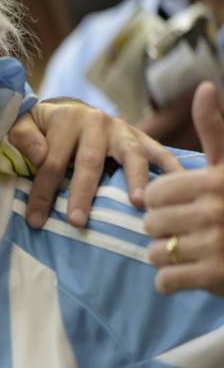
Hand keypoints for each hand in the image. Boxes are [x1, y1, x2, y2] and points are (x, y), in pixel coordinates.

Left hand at [10, 99, 181, 227]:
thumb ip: (24, 137)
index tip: (36, 220)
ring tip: (137, 204)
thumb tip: (38, 155)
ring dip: (135, 180)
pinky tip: (179, 185)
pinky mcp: (141, 137)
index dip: (42, 192)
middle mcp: (97, 122)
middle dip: (82, 193)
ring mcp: (123, 130)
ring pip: (130, 155)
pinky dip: (171, 168)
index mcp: (66, 120)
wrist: (70, 111)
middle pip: (89, 162)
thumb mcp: (24, 125)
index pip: (51, 162)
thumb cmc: (43, 128)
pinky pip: (160, 152)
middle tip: (78, 221)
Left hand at [144, 82, 223, 293]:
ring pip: (155, 253)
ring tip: (192, 249)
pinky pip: (165, 280)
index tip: (181, 205)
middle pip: (150, 224)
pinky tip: (191, 270)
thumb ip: (214, 130)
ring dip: (167, 255)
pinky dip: (171, 280)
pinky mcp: (215, 277)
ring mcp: (217, 246)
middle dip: (162, 229)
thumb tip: (204, 87)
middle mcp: (217, 212)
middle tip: (187, 230)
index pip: (151, 195)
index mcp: (215, 182)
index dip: (159, 203)